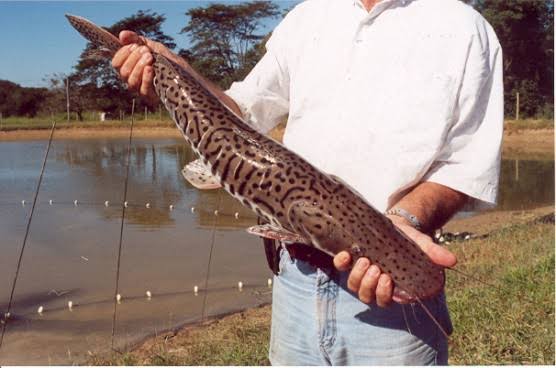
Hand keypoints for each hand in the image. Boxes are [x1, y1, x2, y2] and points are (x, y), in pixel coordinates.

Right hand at [111, 31, 172, 103]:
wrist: (186, 74)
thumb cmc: (168, 60)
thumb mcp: (153, 47)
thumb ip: (137, 40)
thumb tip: (122, 34)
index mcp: (130, 67)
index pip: (116, 63)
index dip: (122, 54)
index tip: (135, 46)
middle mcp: (133, 80)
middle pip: (122, 72)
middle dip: (133, 58)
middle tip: (145, 50)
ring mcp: (142, 90)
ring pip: (131, 81)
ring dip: (139, 66)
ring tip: (150, 57)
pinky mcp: (151, 98)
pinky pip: (143, 90)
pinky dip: (145, 78)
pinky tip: (150, 69)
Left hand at [333, 215, 456, 306]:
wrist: (396, 224)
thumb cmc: (411, 240)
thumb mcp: (424, 245)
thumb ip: (435, 254)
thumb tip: (452, 260)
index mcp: (394, 286)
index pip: (387, 300)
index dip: (384, 294)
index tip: (388, 279)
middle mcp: (376, 284)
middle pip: (367, 296)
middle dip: (370, 285)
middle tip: (376, 268)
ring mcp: (362, 273)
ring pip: (354, 286)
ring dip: (358, 276)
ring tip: (365, 260)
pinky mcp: (351, 260)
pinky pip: (341, 268)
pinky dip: (341, 263)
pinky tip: (346, 253)